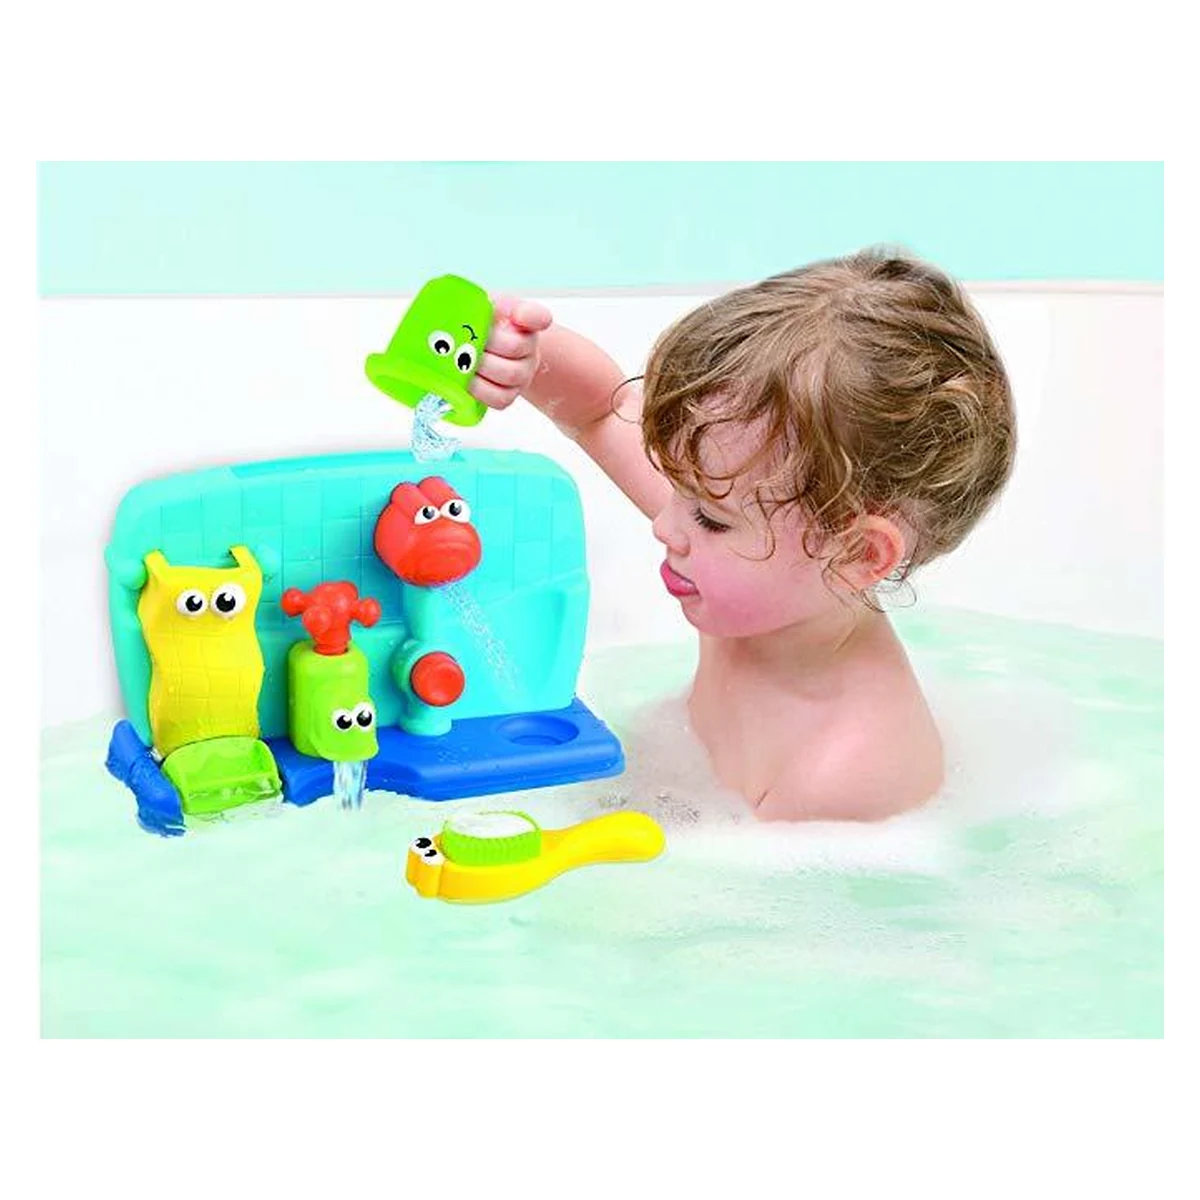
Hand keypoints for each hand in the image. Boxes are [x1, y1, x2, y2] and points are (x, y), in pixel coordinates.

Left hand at [469, 295, 552, 410]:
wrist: (481, 351)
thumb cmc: (480, 327)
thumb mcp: (482, 307)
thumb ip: (484, 303)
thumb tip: (478, 310)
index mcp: (524, 322)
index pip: (537, 316)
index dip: (530, 315)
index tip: (518, 315)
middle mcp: (530, 349)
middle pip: (516, 347)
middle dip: (486, 344)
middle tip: (463, 341)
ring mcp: (522, 374)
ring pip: (510, 375)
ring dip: (481, 368)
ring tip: (460, 362)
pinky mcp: (509, 396)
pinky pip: (500, 399)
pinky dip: (481, 391)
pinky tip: (465, 381)